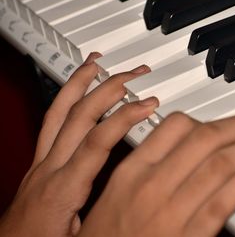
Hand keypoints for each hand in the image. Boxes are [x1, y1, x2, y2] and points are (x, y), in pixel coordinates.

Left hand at [0, 52, 157, 236]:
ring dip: (80, 82)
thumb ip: (111, 210)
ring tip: (97, 63)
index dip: (124, 118)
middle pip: (78, 115)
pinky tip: (77, 90)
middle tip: (134, 74)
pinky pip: (49, 120)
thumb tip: (141, 195)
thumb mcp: (86, 235)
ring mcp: (40, 160)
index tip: (148, 103)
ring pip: (58, 110)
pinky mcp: (37, 161)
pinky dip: (65, 97)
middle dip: (109, 88)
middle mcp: (49, 168)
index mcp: (64, 189)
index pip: (96, 141)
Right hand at [78, 112, 234, 236]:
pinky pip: (222, 203)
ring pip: (221, 166)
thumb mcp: (116, 191)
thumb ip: (148, 162)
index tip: (226, 116)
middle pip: (207, 139)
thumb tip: (186, 138)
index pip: (174, 126)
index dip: (208, 115)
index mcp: (132, 171)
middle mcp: (152, 186)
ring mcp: (171, 213)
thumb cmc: (108, 236)